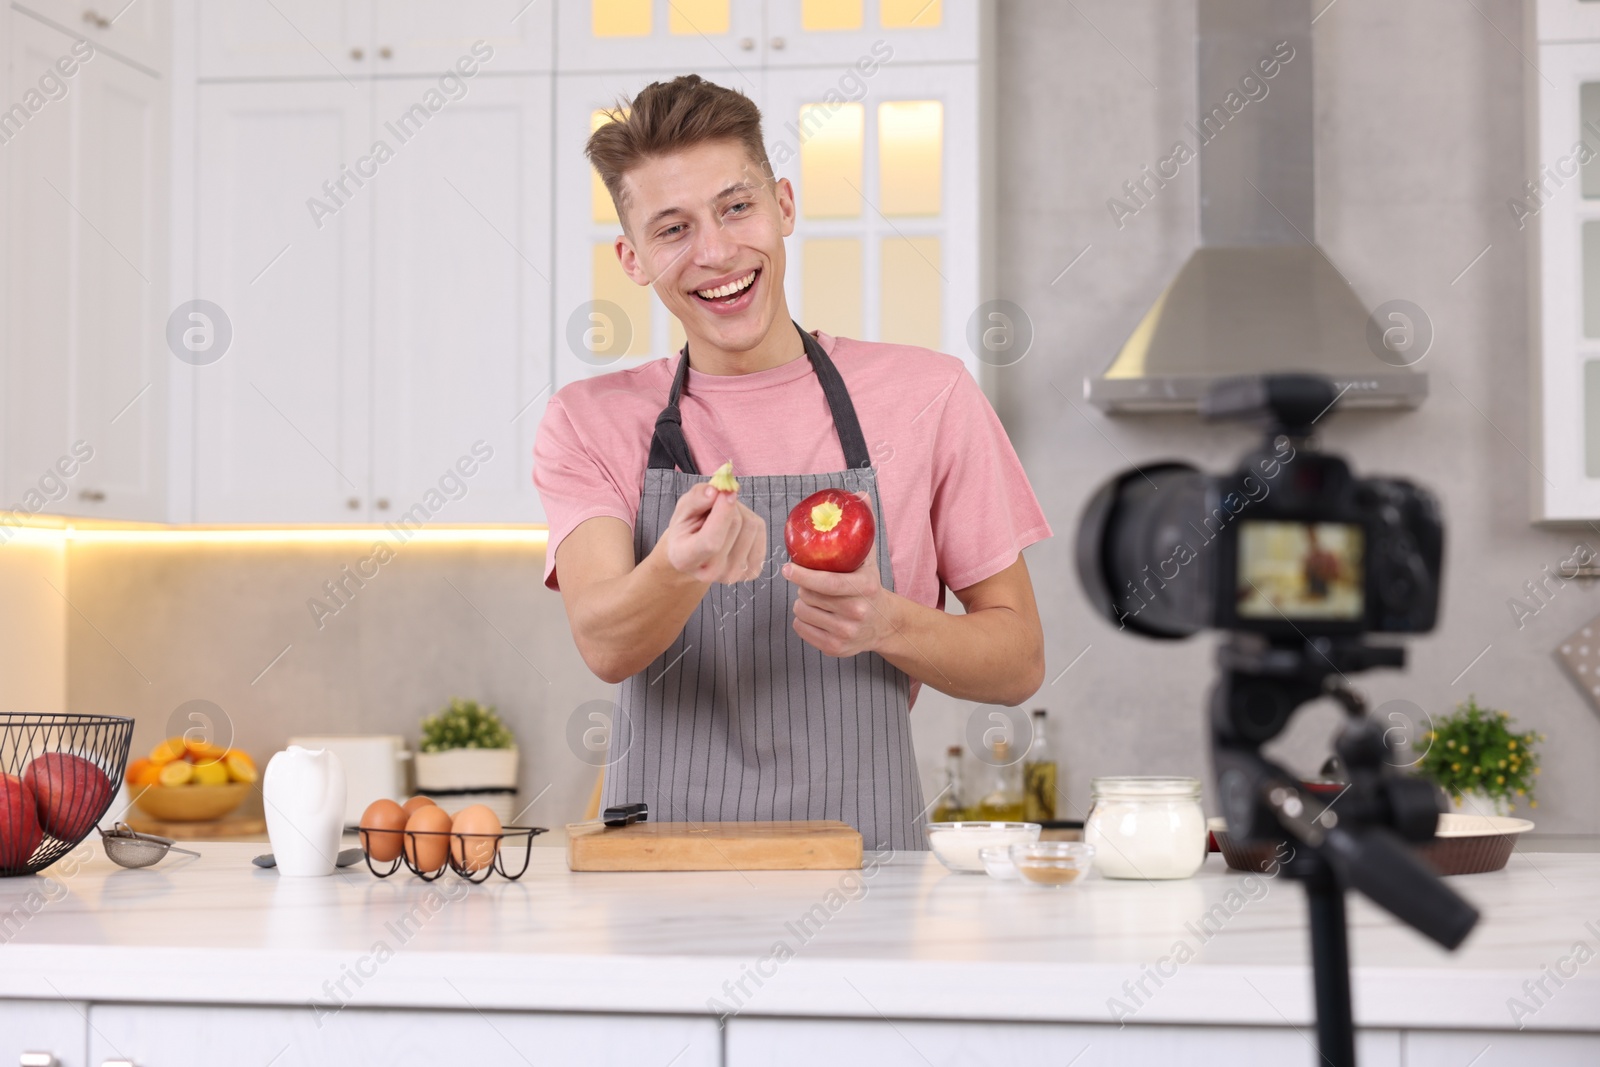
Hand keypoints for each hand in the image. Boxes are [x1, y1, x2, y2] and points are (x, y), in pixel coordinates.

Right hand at [662, 482, 767, 584]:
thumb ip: (695, 498)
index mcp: (686, 559)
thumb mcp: (682, 510)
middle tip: (717, 502)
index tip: (726, 492)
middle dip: (729, 504)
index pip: (711, 541)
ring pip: (752, 525)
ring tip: (724, 516)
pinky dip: (750, 520)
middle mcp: (711, 572)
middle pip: (736, 525)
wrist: (695, 556)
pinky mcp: (752, 571)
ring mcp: (734, 574)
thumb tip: (717, 491)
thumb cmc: (686, 530)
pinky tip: (735, 527)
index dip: (723, 513)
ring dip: (740, 511)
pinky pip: (761, 531)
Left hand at [784, 515, 891, 656]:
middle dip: (804, 586)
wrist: (885, 624)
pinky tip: (817, 614)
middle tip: (811, 582)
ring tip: (817, 598)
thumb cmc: (869, 585)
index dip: (803, 575)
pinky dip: (803, 620)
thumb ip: (863, 526)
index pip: (827, 583)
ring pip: (802, 612)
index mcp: (864, 588)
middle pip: (809, 596)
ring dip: (803, 602)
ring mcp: (846, 633)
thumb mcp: (868, 557)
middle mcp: (856, 613)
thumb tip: (861, 493)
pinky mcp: (835, 648)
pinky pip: (801, 629)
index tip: (787, 568)